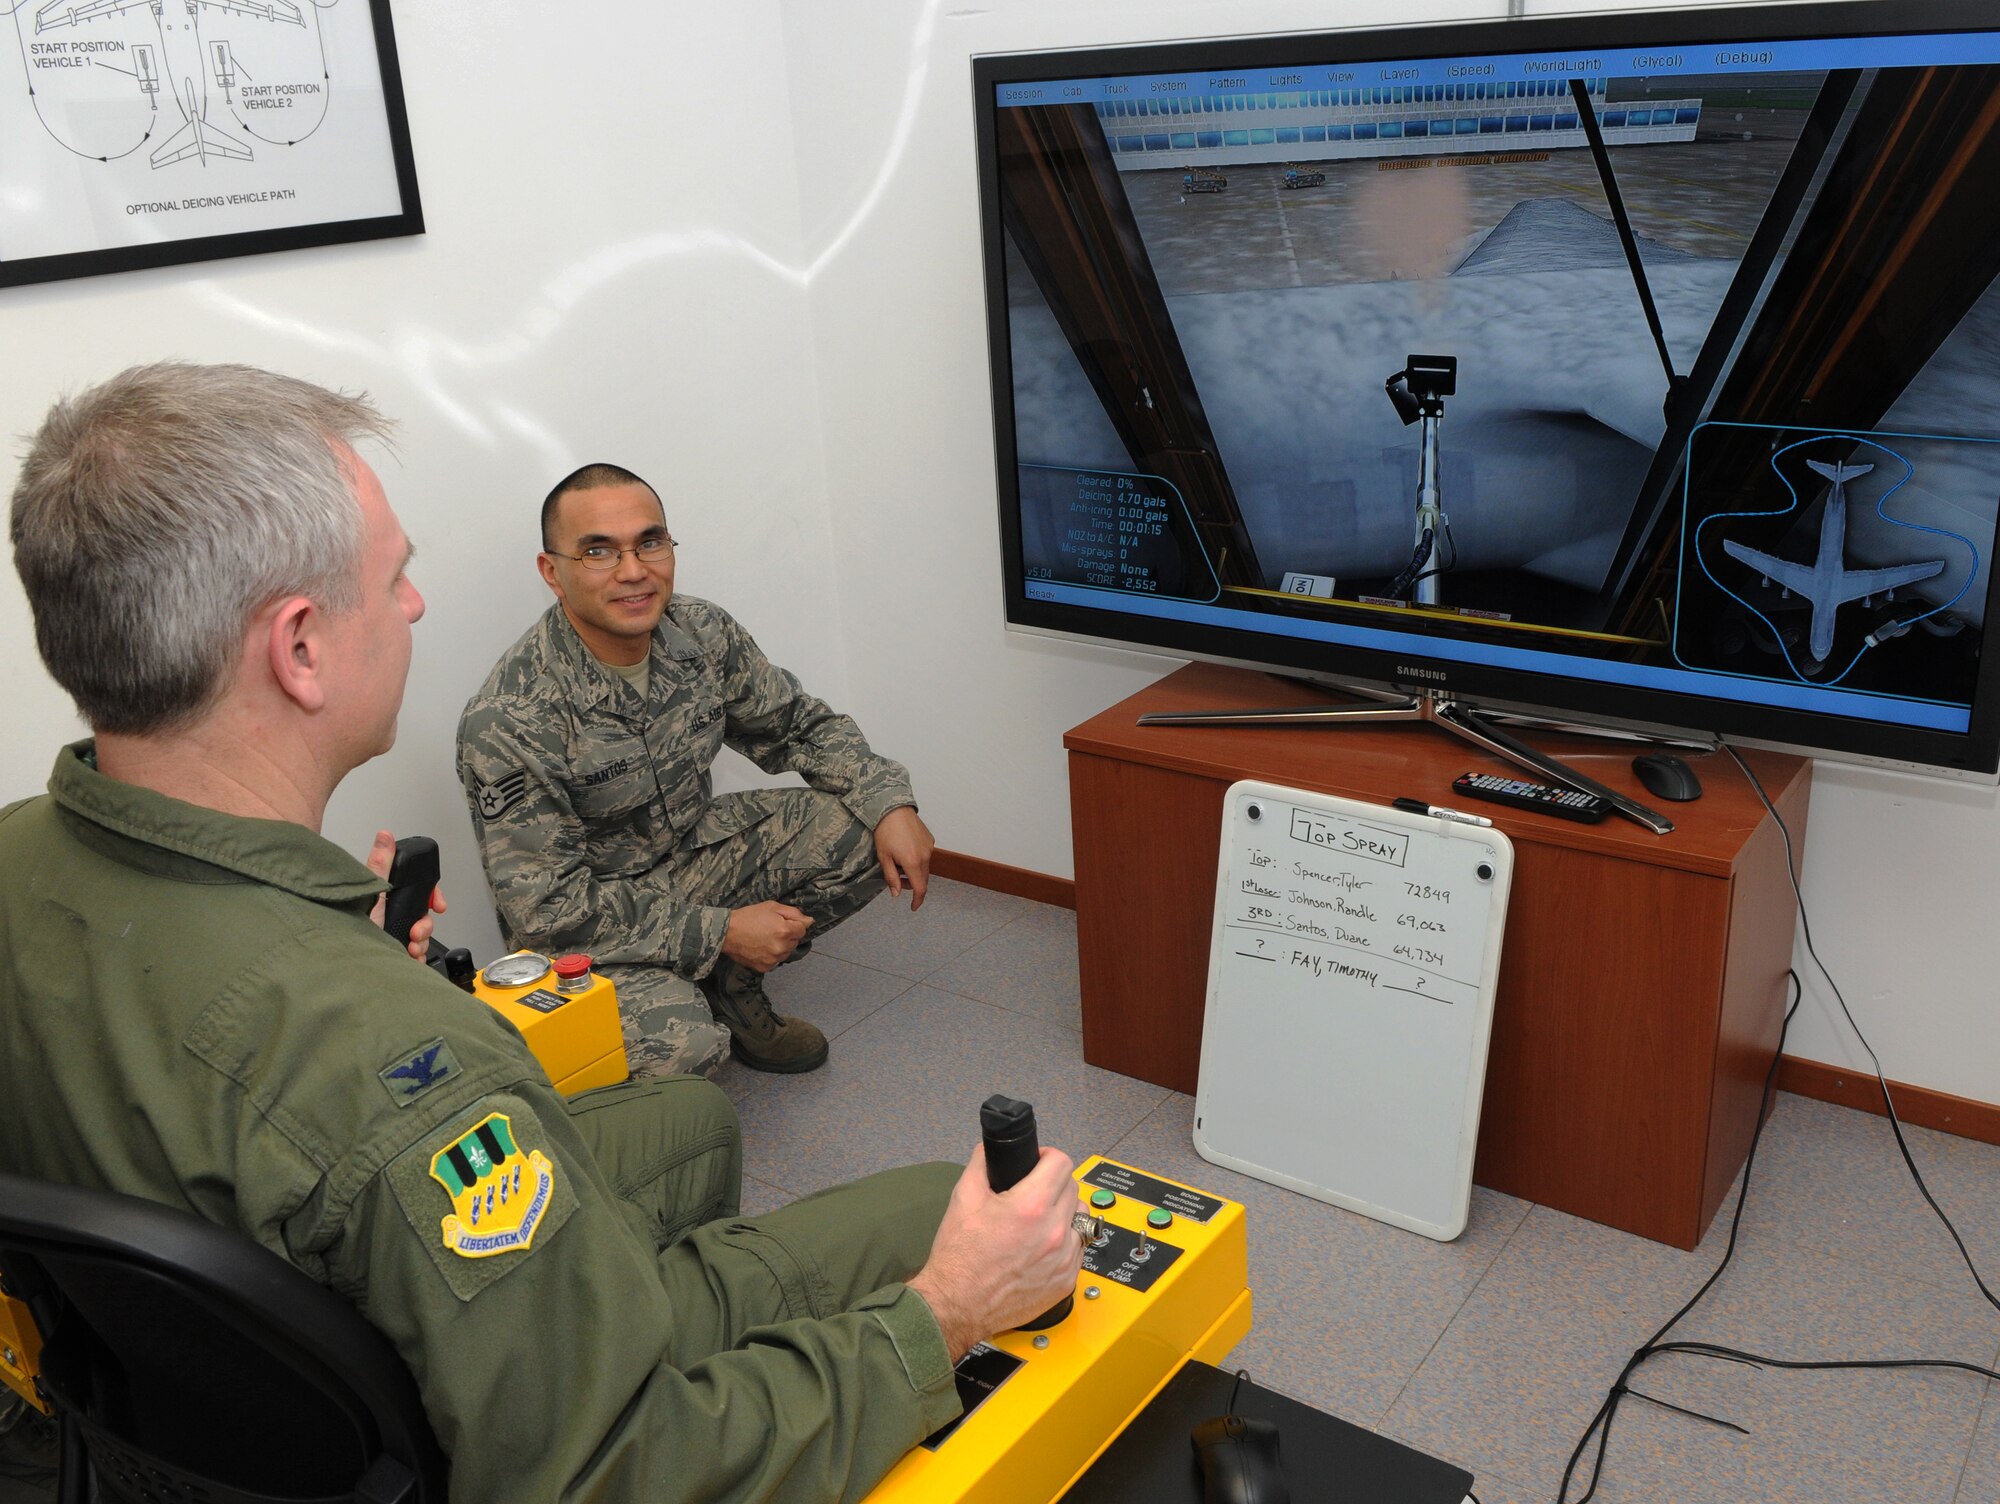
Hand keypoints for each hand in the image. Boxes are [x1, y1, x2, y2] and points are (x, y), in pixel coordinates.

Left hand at [363, 829, 446, 960]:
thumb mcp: (372, 893)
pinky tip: (409, 956)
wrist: (351, 963)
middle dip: (425, 925)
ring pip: (423, 934)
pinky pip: (417, 952)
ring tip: (410, 946)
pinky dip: (417, 955)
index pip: (419, 890)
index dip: (432, 896)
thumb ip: (380, 864)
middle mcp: (391, 913)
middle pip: (423, 914)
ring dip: (422, 941)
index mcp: (387, 896)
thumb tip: (384, 836)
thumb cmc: (352, 929)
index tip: (437, 904)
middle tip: (415, 931)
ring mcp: (394, 932)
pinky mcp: (395, 950)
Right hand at [721, 901, 811, 972]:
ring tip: (766, 938)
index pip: (803, 929)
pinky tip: (761, 947)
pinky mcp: (765, 967)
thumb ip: (794, 913)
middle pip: (795, 941)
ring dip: (781, 945)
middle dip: (788, 934)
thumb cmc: (749, 916)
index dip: (794, 923)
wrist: (727, 933)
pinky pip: (776, 961)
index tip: (783, 921)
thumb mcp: (772, 907)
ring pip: (786, 952)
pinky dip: (772, 955)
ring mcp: (774, 960)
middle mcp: (782, 948)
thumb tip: (809, 921)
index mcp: (785, 931)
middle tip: (772, 928)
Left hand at [874, 805, 933, 911]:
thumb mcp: (883, 857)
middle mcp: (925, 856)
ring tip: (899, 863)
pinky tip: (905, 851)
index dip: (917, 900)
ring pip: (925, 867)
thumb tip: (897, 893)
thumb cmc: (885, 831)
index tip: (913, 907)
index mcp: (913, 862)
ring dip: (915, 871)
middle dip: (912, 884)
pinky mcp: (930, 840)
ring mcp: (929, 847)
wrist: (893, 808)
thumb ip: (891, 877)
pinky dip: (918, 860)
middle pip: (923, 879)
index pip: (920, 888)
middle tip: (898, 880)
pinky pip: (926, 856)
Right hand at [907, 1144, 1082, 1361]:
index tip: (1039, 1162)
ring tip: (1040, 1220)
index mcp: (1031, 1207)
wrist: (956, 1306)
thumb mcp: (963, 1197)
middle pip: (1073, 1188)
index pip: (1062, 1163)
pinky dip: (1064, 1242)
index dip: (1048, 1156)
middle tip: (1034, 1191)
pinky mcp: (1066, 1281)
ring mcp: (1064, 1259)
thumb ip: (982, 1164)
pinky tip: (1041, 1247)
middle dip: (1054, 1183)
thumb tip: (992, 1150)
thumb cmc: (959, 1257)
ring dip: (1064, 1212)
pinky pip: (1077, 1249)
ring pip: (1080, 1219)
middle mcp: (1054, 1232)